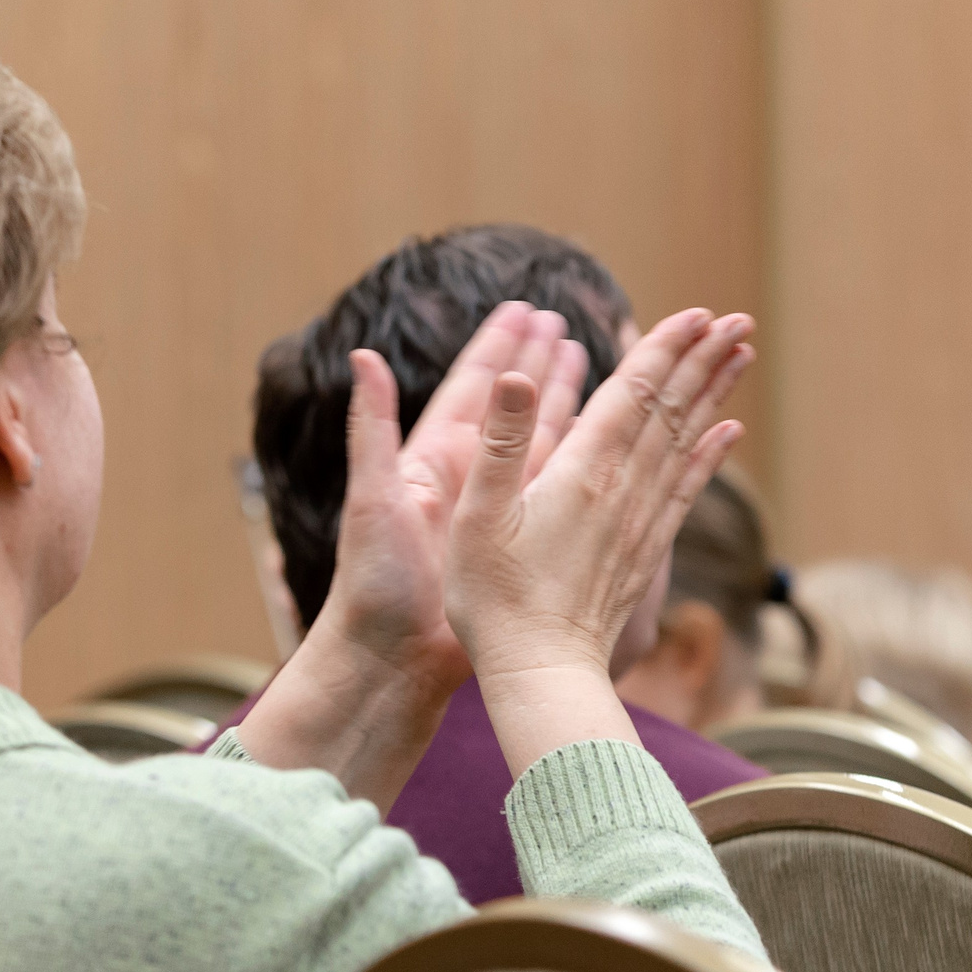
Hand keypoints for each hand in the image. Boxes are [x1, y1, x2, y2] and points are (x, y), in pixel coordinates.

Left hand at [228, 302, 584, 808]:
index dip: (498, 347)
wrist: (393, 663)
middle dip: (538, 364)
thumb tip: (364, 357)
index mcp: (431, 460)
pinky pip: (556, 496)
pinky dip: (581, 467)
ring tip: (594, 366)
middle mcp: (466, 481)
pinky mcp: (516, 548)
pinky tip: (607, 450)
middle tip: (569, 323)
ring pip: (539, 446)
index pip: (471, 388)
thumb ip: (371, 429)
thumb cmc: (374, 585)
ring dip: (564, 405)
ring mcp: (494, 515)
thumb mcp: (373, 500)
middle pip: (511, 408)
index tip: (525, 308)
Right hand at [446, 309, 752, 680]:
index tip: (697, 312)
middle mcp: (623, 490)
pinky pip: (686, 489)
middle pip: (671, 409)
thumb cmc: (496, 600)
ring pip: (686, 442)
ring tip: (741, 355)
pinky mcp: (644, 551)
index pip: (633, 392)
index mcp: (582, 472)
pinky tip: (728, 432)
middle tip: (738, 319)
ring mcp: (639, 521)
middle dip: (703, 359)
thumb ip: (503, 442)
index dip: (664, 348)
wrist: (541, 673)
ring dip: (714, 394)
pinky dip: (709, 454)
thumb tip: (518, 375)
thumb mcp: (478, 516)